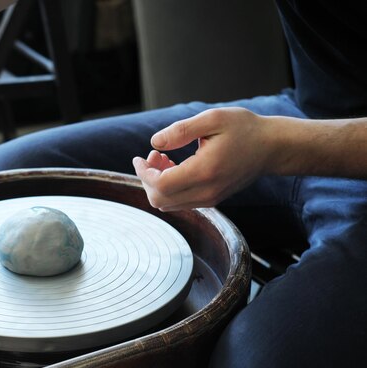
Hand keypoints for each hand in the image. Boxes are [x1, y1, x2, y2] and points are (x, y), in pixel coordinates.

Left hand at [133, 107, 274, 210]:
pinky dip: (169, 188)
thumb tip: (154, 143)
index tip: (140, 157)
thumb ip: (181, 131)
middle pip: (159, 199)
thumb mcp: (212, 119)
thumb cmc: (244, 129)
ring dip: (157, 183)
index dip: (143, 172)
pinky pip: (179, 202)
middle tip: (155, 154)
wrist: (272, 148)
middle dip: (148, 178)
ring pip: (168, 204)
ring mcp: (210, 199)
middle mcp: (206, 191)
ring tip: (164, 158)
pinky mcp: (212, 200)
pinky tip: (175, 166)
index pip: (160, 185)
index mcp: (205, 171)